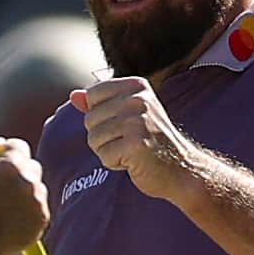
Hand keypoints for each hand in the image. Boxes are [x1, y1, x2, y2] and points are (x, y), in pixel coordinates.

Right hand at [0, 138, 49, 254]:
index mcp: (12, 165)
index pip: (18, 146)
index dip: (5, 152)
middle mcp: (30, 182)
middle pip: (32, 166)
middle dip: (17, 171)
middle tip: (0, 182)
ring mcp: (38, 203)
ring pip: (34, 190)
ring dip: (22, 193)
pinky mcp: (41, 222)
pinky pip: (37, 210)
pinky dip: (26, 212)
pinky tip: (5, 220)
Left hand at [71, 75, 193, 199]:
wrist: (180, 168)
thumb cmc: (150, 141)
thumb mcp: (127, 115)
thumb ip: (99, 104)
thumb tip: (73, 95)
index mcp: (136, 86)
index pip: (92, 94)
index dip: (100, 115)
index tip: (124, 124)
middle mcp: (138, 99)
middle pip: (90, 118)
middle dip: (103, 137)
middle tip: (129, 141)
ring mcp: (138, 121)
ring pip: (93, 138)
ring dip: (108, 151)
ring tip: (130, 150)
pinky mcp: (136, 144)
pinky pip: (104, 155)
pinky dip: (115, 163)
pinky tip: (133, 161)